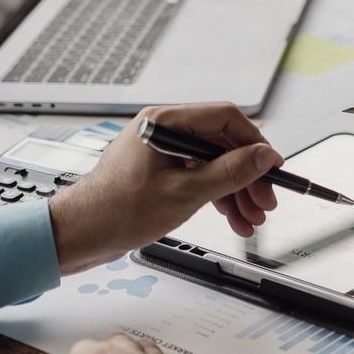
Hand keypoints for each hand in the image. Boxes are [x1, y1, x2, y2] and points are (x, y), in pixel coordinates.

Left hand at [50, 102, 284, 273]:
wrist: (80, 235)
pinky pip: (199, 176)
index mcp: (164, 122)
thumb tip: (263, 156)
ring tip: (251, 218)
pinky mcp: (161, 172)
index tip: (273, 166)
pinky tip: (232, 217)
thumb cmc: (116, 211)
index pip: (226, 118)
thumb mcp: (185, 192)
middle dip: (248, 176)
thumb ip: (230, 172)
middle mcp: (163, 130)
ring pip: (214, 164)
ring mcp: (162, 151)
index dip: (255, 143)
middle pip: (223, 144)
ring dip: (237, 192)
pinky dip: (218, 197)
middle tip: (265, 201)